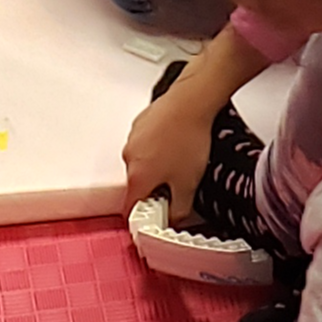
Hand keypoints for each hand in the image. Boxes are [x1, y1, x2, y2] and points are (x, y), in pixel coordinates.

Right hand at [122, 76, 217, 221]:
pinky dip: (157, 146)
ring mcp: (133, 139)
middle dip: (155, 188)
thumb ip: (179, 209)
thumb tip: (174, 220)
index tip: (153, 217)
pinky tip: (176, 141)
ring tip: (180, 158)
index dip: (142, 216)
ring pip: (141, 162)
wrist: (191, 102)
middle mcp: (129, 158)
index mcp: (138, 177)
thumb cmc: (188, 139)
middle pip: (137, 184)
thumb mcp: (189, 184)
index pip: (130, 207)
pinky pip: (145, 143)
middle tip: (178, 184)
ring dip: (156, 165)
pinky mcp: (140, 123)